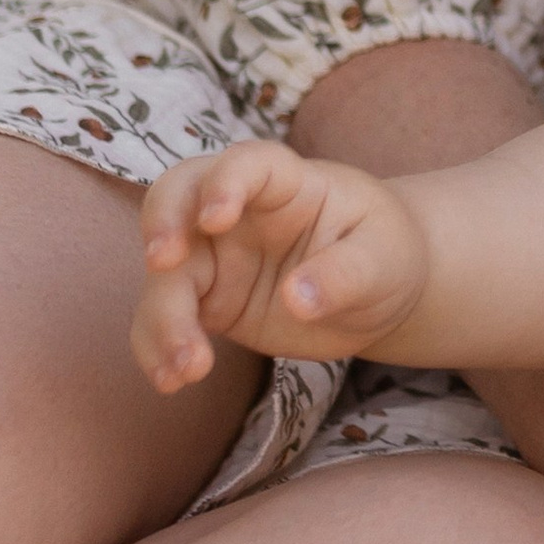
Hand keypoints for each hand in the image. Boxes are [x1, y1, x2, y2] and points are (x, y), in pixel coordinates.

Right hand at [135, 141, 429, 388]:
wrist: (374, 293)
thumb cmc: (383, 255)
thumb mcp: (383, 261)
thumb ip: (346, 274)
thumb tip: (297, 300)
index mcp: (286, 182)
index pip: (247, 163)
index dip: (225, 182)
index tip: (216, 218)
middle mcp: (237, 212)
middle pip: (178, 198)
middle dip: (162, 223)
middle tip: (163, 262)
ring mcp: (214, 256)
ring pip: (165, 272)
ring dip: (163, 316)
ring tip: (185, 368)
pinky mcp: (205, 302)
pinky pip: (165, 319)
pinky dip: (159, 347)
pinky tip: (172, 380)